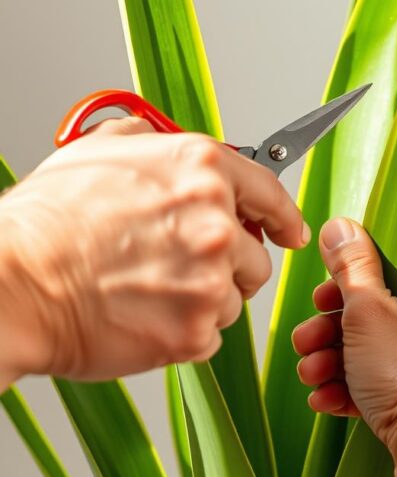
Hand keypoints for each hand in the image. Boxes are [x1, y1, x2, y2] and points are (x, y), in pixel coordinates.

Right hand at [0, 118, 309, 384]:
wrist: (18, 283)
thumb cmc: (48, 222)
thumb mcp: (100, 151)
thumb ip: (147, 141)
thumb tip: (157, 141)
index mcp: (200, 169)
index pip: (268, 191)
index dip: (282, 216)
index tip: (289, 231)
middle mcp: (215, 221)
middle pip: (254, 255)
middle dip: (226, 265)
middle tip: (177, 267)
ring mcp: (209, 279)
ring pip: (233, 299)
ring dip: (202, 300)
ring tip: (148, 290)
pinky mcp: (194, 330)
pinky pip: (209, 336)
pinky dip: (183, 332)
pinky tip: (143, 315)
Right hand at [293, 217, 396, 458]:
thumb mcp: (369, 311)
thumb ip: (350, 266)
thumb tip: (341, 228)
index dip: (359, 273)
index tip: (329, 289)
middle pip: (388, 310)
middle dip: (334, 328)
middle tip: (308, 336)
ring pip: (386, 349)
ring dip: (338, 359)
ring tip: (310, 372)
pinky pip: (396, 383)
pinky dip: (359, 386)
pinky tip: (326, 397)